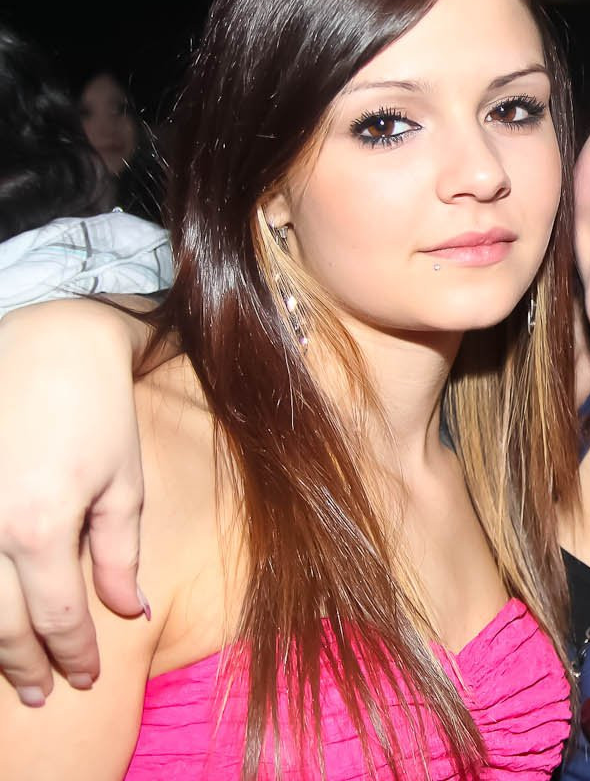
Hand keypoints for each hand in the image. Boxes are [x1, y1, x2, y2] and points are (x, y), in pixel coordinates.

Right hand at [0, 299, 147, 705]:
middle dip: (23, 667)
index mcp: (40, 528)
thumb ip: (119, 557)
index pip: (56, 618)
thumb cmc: (97, 413)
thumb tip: (127, 614)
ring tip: (8, 673)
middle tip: (39, 697)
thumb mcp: (123, 485)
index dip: (72, 655)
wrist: (48, 344)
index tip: (86, 680)